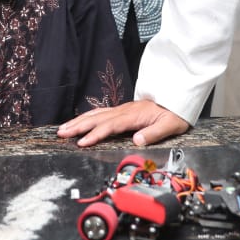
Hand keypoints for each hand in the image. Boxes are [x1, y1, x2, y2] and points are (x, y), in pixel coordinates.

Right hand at [57, 100, 189, 147]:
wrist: (177, 97)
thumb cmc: (174, 112)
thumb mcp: (171, 124)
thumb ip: (154, 133)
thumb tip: (137, 141)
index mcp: (134, 115)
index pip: (110, 126)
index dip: (95, 134)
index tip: (82, 142)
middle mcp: (124, 111)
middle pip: (97, 118)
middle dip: (78, 125)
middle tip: (61, 133)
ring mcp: (122, 110)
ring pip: (96, 114)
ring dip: (79, 121)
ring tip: (64, 128)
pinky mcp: (122, 111)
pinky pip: (100, 113)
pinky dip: (87, 117)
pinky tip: (80, 121)